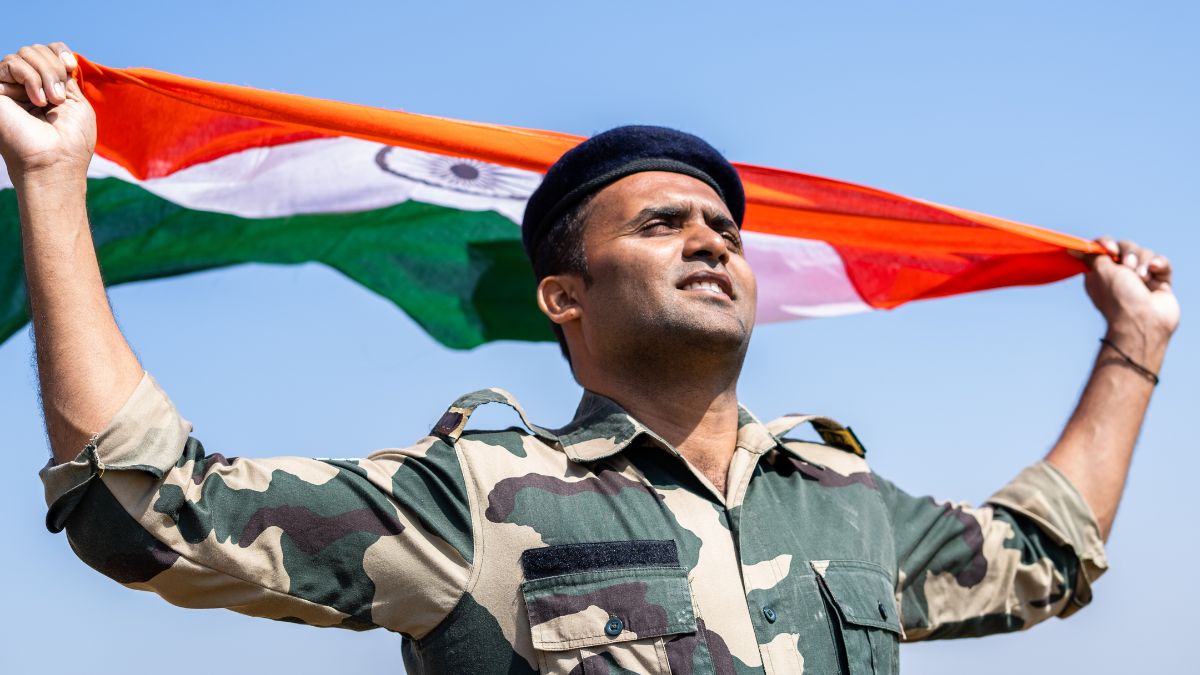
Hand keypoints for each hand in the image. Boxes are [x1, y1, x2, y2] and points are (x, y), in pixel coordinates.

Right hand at [0, 42, 94, 179]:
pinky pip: (12, 63)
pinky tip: (37, 101)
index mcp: (45, 88)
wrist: (54, 163)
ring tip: (50, 102)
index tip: (70, 66)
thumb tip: (58, 55)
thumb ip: (63, 76)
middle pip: (37, 50)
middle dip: (54, 67)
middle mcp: (24, 86)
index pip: (47, 51)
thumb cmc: (71, 141)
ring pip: (25, 53)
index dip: (59, 52)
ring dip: (46, 73)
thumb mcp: (75, 102)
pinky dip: (31, 78)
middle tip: (59, 98)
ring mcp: (8, 88)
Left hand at [1085, 237, 1178, 352]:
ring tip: (1142, 278)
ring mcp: (1140, 278)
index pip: (1103, 247)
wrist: (1143, 322)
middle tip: (1128, 267)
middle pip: (1126, 247)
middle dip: (1128, 253)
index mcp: (1100, 272)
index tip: (1109, 250)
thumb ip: (1092, 256)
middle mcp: (1119, 274)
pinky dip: (1160, 263)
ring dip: (1143, 262)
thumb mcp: (1100, 271)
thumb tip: (1073, 248)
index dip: (1106, 244)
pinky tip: (1155, 271)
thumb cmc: (1118, 298)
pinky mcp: (1159, 282)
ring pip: (1145, 253)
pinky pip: (1162, 262)